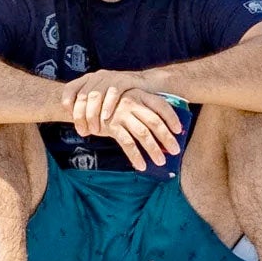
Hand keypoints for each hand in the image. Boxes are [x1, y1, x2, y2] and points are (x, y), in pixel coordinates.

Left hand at [64, 70, 151, 136]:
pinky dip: (108, 105)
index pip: (70, 88)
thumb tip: (79, 128)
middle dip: (80, 115)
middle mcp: (97, 76)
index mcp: (88, 79)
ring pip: (96, 95)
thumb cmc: (122, 98)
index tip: (70, 118)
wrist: (147, 85)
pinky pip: (114, 92)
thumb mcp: (103, 99)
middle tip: (83, 131)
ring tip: (95, 130)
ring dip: (93, 114)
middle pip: (82, 95)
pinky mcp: (125, 80)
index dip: (67, 103)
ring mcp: (110, 77)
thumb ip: (91, 108)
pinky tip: (106, 117)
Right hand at [65, 77, 182, 170]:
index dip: (172, 118)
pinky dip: (136, 155)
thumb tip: (160, 131)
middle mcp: (132, 103)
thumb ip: (141, 110)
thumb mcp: (126, 100)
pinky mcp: (111, 125)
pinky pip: (127, 143)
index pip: (161, 105)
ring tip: (161, 162)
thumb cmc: (108, 105)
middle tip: (175, 151)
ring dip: (154, 149)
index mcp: (138, 95)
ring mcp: (122, 114)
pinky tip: (141, 165)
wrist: (82, 102)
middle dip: (167, 138)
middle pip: (155, 122)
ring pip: (143, 134)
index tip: (179, 130)